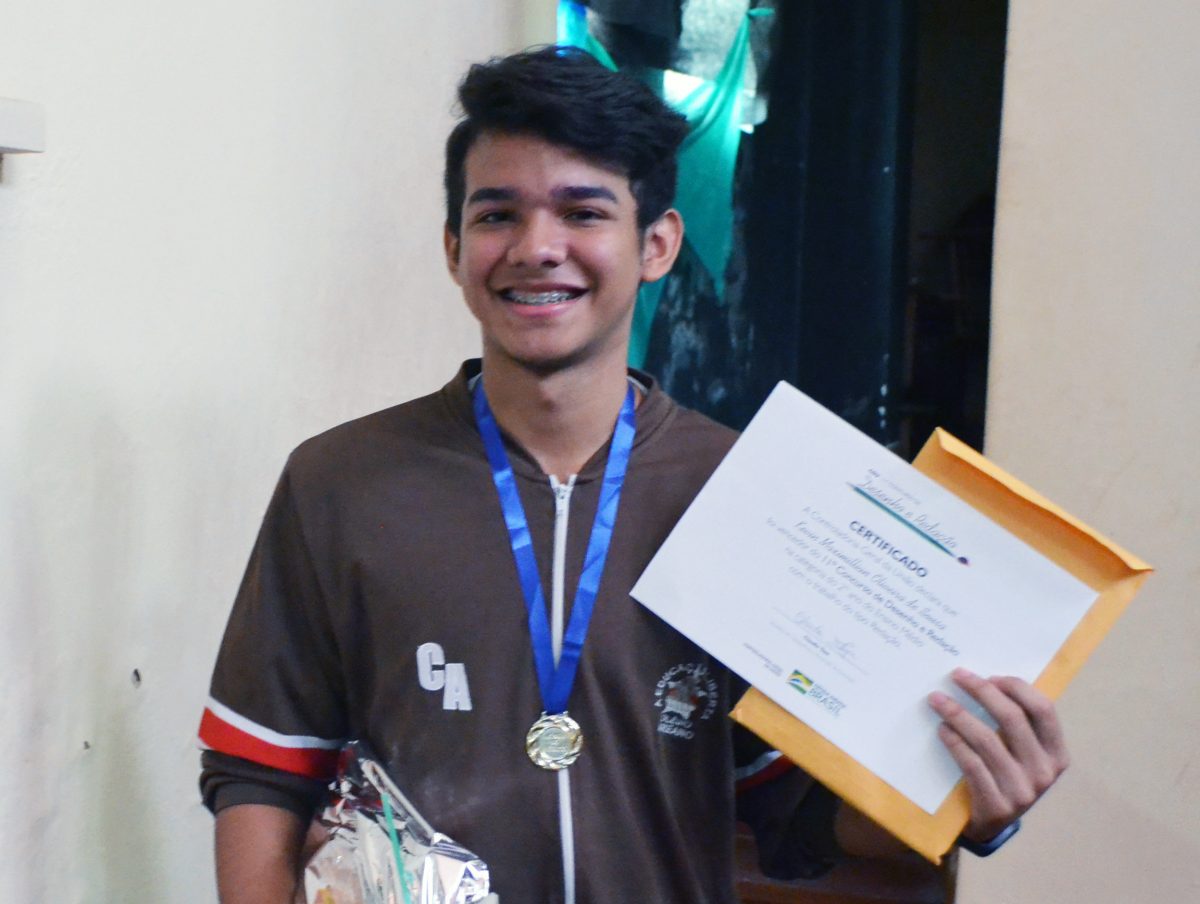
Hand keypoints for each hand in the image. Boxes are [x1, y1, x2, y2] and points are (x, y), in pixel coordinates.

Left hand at [928, 668, 1068, 842]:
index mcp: (1056, 754)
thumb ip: (1016, 725)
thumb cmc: (1004, 776)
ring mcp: (1022, 791)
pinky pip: (971, 764)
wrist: (989, 825)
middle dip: (982, 691)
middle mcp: (1044, 772)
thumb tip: (986, 679)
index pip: (1043, 710)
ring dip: (958, 714)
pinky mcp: (997, 805)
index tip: (990, 676)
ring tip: (937, 699)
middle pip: (1012, 719)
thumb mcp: (1021, 753)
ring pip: (987, 740)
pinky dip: (954, 742)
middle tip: (957, 676)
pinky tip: (942, 729)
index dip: (1017, 687)